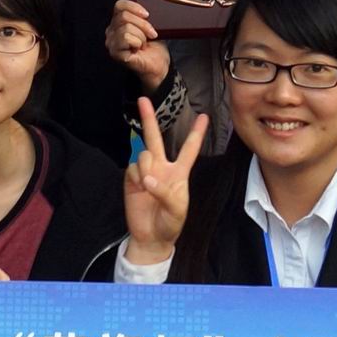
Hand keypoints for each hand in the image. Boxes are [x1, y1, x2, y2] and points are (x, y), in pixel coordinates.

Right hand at [106, 0, 171, 89]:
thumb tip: (143, 10)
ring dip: (141, 36)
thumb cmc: (153, 46)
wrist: (158, 64)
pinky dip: (137, 42)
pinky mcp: (115, 52)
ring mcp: (111, 42)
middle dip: (143, 25)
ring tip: (143, 44)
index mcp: (118, 22)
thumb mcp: (148, 25)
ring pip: (126, 27)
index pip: (119, 5)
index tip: (147, 15)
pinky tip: (138, 49)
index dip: (134, 7)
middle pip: (124, 16)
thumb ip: (141, 16)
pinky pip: (126, 38)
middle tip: (150, 34)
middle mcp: (111, 31)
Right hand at [121, 98, 204, 264]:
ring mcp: (145, 172)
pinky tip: (139, 189)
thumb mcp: (177, 209)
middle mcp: (161, 167)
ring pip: (143, 154)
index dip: (196, 133)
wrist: (150, 237)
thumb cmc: (170, 223)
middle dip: (149, 119)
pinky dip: (136, 178)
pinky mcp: (131, 179)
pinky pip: (132, 168)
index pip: (189, 149)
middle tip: (143, 99)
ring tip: (149, 187)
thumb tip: (148, 178)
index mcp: (179, 172)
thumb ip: (165, 191)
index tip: (204, 116)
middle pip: (155, 139)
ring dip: (146, 167)